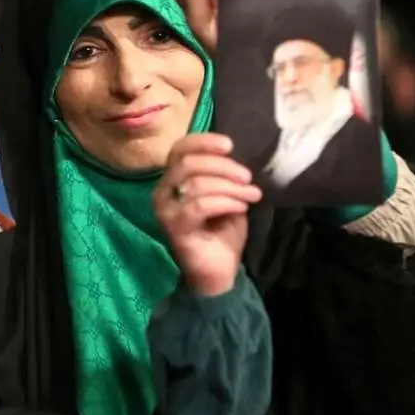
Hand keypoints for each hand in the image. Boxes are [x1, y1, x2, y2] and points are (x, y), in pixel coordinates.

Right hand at [155, 134, 262, 296]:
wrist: (218, 272)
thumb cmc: (221, 231)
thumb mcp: (225, 194)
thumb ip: (222, 174)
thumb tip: (233, 156)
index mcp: (172, 179)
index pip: (180, 149)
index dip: (204, 142)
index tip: (230, 146)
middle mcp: (162, 191)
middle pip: (189, 163)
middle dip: (224, 166)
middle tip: (247, 177)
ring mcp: (165, 210)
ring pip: (197, 184)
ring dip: (230, 186)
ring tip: (251, 195)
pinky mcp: (173, 227)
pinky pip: (199, 206)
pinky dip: (225, 201)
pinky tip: (241, 207)